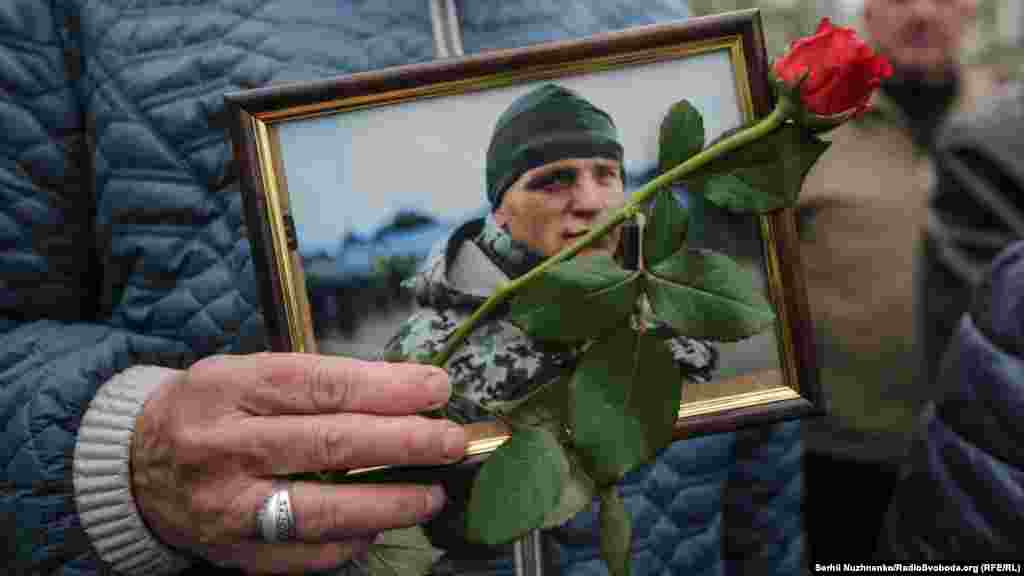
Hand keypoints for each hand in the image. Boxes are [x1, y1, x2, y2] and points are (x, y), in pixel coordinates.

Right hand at [130, 353, 464, 573]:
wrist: (135, 466)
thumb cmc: (210, 411)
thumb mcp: (247, 374)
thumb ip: (317, 382)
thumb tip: (405, 392)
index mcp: (228, 388)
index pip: (320, 385)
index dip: (385, 388)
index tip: (435, 388)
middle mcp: (222, 446)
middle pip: (328, 445)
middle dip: (403, 443)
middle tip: (450, 441)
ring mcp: (225, 505)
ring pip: (321, 509)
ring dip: (388, 503)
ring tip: (431, 493)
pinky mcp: (231, 550)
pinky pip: (304, 554)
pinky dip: (349, 541)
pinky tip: (377, 525)